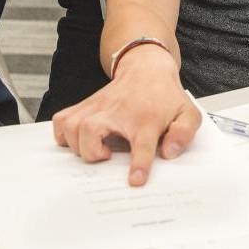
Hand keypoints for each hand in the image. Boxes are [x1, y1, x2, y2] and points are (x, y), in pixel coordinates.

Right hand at [51, 45, 201, 186]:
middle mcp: (116, 111)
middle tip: (108, 155)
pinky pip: (61, 120)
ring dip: (78, 146)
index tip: (135, 180)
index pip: (142, 143)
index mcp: (146, 119)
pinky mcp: (85, 105)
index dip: (139, 164)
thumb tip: (169, 152)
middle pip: (91, 132)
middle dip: (93, 153)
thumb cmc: (165, 96)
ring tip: (96, 149)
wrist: (146, 68)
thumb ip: (184, 133)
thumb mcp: (187, 113)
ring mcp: (97, 107)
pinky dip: (63, 134)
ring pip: (71, 127)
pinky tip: (79, 140)